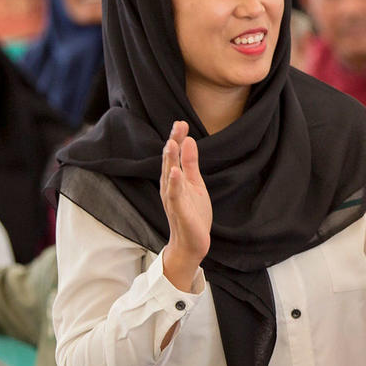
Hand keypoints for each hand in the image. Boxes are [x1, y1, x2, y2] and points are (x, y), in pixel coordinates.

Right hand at [160, 121, 209, 289]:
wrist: (192, 243)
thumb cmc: (193, 213)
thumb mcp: (195, 184)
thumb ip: (190, 163)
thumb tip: (189, 141)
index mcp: (174, 179)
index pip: (174, 155)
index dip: (177, 139)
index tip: (181, 122)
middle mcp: (170, 187)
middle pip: (170, 161)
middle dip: (173, 143)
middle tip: (178, 125)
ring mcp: (173, 199)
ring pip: (170, 176)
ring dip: (170, 160)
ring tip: (172, 143)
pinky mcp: (179, 211)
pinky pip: (175, 196)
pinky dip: (174, 184)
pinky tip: (174, 172)